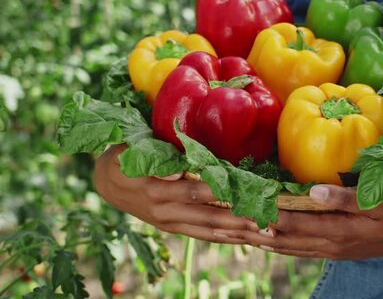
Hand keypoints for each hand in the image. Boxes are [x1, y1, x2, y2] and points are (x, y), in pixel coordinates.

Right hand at [93, 144, 260, 242]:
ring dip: (236, 231)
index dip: (222, 192)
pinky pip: (201, 235)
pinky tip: (243, 238)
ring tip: (261, 231)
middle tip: (263, 217)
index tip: (245, 190)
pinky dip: (223, 236)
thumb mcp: (133, 154)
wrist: (108, 182)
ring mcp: (169, 222)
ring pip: (208, 229)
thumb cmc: (126, 159)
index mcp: (156, 190)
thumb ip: (155, 161)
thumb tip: (174, 173)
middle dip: (237, 218)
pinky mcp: (173, 228)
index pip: (195, 192)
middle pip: (207, 216)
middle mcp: (164, 210)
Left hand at [213, 185, 382, 258]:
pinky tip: (265, 238)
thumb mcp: (379, 204)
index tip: (236, 202)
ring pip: (286, 245)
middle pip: (281, 237)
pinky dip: (278, 243)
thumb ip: (345, 198)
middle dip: (252, 228)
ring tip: (233, 228)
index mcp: (336, 231)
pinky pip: (298, 248)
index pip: (290, 222)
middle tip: (222, 216)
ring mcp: (330, 249)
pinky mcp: (334, 248)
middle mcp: (328, 244)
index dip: (261, 212)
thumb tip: (311, 191)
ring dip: (260, 238)